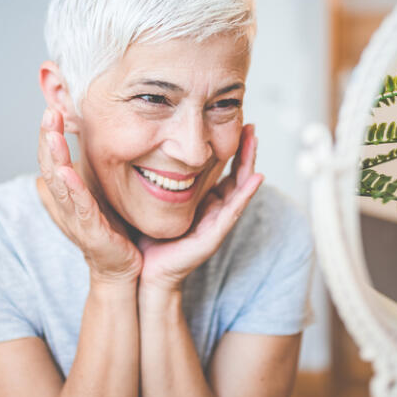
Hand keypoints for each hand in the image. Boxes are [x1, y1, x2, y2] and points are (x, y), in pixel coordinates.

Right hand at [37, 108, 142, 284]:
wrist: (123, 270)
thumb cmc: (112, 233)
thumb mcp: (97, 196)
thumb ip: (86, 176)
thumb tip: (77, 150)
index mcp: (67, 194)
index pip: (52, 159)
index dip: (49, 135)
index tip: (52, 107)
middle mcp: (66, 205)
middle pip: (50, 166)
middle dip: (48, 137)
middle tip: (49, 110)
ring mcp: (76, 219)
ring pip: (60, 183)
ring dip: (55, 156)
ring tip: (53, 132)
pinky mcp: (91, 233)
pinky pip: (80, 207)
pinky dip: (72, 188)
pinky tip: (68, 170)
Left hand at [137, 124, 262, 292]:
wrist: (145, 272)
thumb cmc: (147, 239)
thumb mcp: (151, 201)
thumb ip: (153, 180)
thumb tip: (139, 149)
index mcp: (201, 201)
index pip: (220, 170)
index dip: (229, 148)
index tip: (232, 124)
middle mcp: (213, 210)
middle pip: (235, 175)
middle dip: (244, 151)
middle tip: (250, 126)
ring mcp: (217, 222)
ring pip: (239, 188)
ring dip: (249, 164)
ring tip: (255, 141)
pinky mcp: (214, 235)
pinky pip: (233, 210)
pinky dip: (246, 194)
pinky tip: (256, 178)